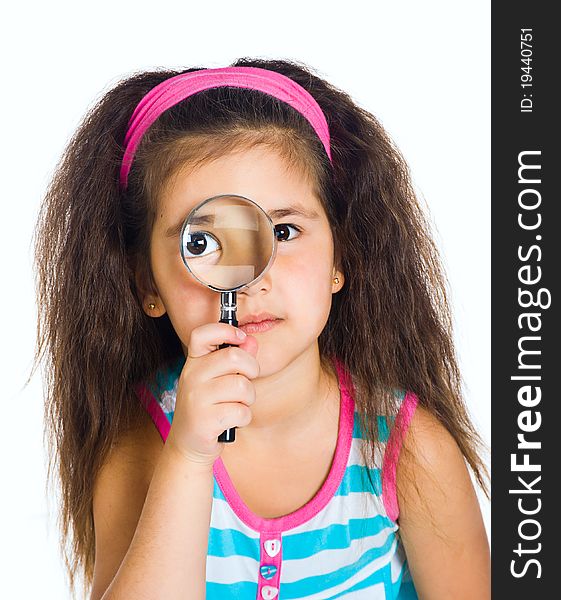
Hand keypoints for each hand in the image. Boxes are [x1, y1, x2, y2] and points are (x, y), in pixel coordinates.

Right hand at [166, 323, 258, 467]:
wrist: (188, 444)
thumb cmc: (208, 407)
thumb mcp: (217, 379)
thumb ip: (236, 359)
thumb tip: (251, 341)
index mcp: (194, 362)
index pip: (202, 334)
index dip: (225, 329)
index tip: (240, 337)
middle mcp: (191, 376)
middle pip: (234, 357)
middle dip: (251, 369)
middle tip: (247, 380)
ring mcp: (196, 399)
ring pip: (242, 386)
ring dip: (248, 398)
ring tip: (237, 404)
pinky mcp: (204, 421)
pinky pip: (241, 411)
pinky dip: (244, 417)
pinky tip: (232, 421)